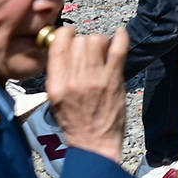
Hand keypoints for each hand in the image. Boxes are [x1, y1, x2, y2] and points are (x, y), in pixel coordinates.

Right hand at [44, 25, 129, 162]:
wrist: (94, 144)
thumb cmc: (75, 122)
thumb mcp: (56, 99)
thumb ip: (59, 74)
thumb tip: (65, 47)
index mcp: (56, 85)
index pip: (58, 46)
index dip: (65, 34)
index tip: (70, 35)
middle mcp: (74, 80)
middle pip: (79, 40)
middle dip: (84, 40)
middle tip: (88, 50)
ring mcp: (95, 79)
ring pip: (96, 41)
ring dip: (100, 42)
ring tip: (101, 52)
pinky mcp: (114, 80)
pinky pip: (118, 50)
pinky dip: (121, 38)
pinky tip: (120, 34)